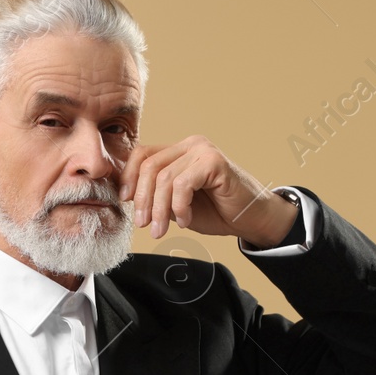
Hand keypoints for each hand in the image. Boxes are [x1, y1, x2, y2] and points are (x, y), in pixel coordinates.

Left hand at [117, 135, 296, 245]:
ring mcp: (203, 150)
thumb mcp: (176, 204)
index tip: (125, 202)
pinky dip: (179, 206)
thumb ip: (156, 194)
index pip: (142, 154)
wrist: (250, 219)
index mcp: (178, 151)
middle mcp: (190, 145)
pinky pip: (183, 184)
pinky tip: (185, 221)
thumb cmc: (216, 212)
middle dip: (142, 199)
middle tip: (144, 224)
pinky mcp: (215, 161)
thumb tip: (128, 196)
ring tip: (161, 229)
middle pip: (150, 166)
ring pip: (165, 178)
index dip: (128, 178)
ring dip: (160, 209)